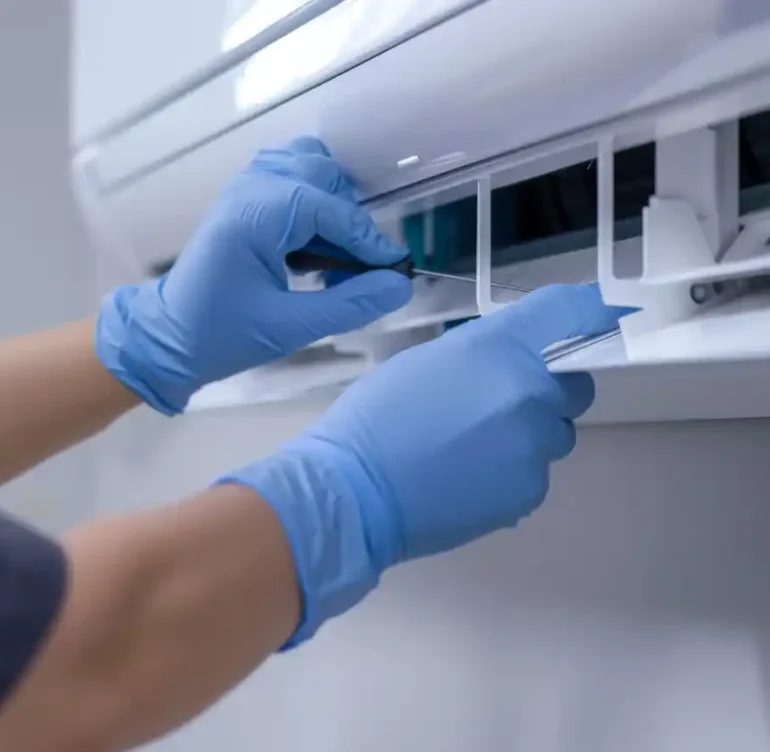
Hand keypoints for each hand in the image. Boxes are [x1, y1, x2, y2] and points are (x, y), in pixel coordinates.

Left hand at [95, 137, 412, 413]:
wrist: (170, 336)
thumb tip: (399, 285)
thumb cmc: (223, 335)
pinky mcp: (244, 197)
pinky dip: (313, 199)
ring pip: (308, 166)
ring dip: (332, 203)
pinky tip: (314, 242)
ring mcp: (244, 186)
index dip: (368, 240)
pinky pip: (291, 176)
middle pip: (323, 174)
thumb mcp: (291, 327)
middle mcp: (250, 188)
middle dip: (349, 219)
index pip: (331, 208)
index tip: (394, 270)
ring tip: (332, 253)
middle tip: (354, 269)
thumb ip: (351, 304)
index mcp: (256, 216)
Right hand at [223, 283, 629, 644]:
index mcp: (499, 349)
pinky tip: (469, 479)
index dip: (589, 311)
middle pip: (576, 386)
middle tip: (500, 405)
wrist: (356, 491)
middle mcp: (530, 393)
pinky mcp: (529, 492)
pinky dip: (513, 473)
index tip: (604, 314)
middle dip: (548, 391)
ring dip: (530, 435)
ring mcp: (534, 447)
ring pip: (556, 434)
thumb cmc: (377, 417)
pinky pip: (536, 472)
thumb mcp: (425, 360)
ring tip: (476, 450)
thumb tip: (512, 360)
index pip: (566, 314)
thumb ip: (481, 353)